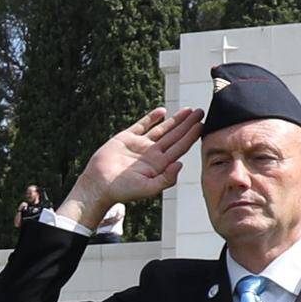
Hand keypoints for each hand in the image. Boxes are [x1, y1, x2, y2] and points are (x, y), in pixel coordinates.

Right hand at [67, 106, 201, 221]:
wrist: (98, 184)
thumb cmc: (122, 191)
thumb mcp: (147, 189)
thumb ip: (166, 179)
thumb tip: (180, 164)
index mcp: (160, 165)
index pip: (180, 147)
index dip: (191, 136)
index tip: (202, 125)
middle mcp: (152, 154)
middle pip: (175, 136)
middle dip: (188, 124)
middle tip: (200, 112)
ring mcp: (140, 145)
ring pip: (162, 129)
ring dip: (175, 120)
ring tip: (188, 110)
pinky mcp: (126, 138)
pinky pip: (142, 125)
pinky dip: (152, 118)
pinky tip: (162, 111)